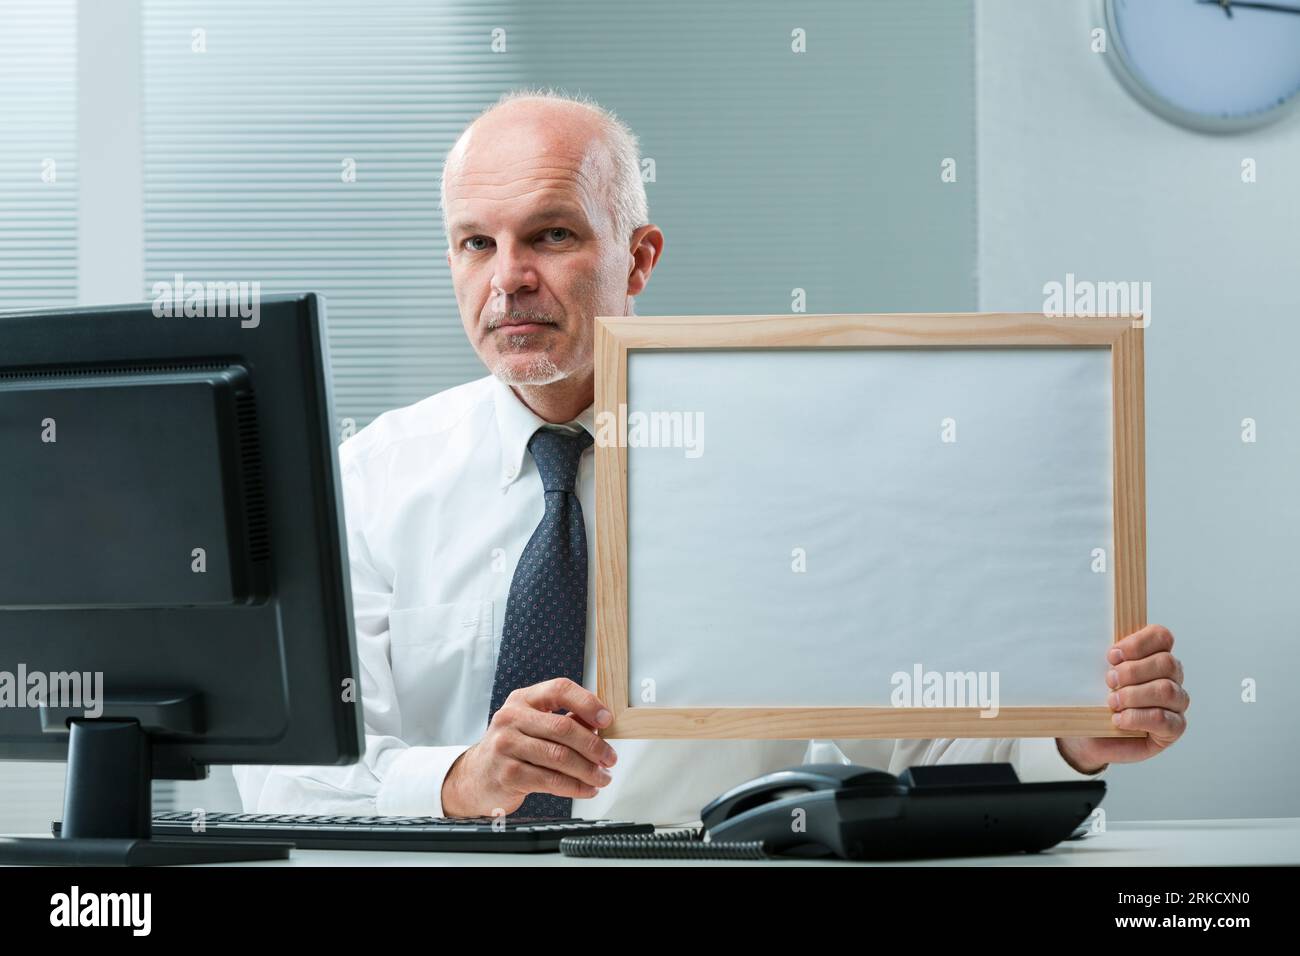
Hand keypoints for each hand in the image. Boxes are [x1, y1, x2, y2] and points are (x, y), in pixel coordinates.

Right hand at [440, 678, 617, 816]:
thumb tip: (600, 724)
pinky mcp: (508, 774)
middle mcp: (511, 718)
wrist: (476, 777)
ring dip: (589, 770)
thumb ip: (563, 720)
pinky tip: (586, 789)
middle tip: (610, 758)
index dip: (587, 702)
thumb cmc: (512, 748)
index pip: (559, 689)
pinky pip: (551, 781)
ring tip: (602, 777)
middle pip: (563, 728)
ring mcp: (507, 746)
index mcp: (522, 699)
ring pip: (560, 757)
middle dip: (594, 745)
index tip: (607, 720)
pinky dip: (575, 787)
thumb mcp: (533, 725)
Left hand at [1056, 624, 1188, 773]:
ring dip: (1134, 695)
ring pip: (1166, 690)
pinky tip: (1119, 720)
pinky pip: (1164, 719)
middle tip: (1109, 681)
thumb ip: (1103, 660)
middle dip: (1132, 671)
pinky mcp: (1172, 729)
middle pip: (1166, 663)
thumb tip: (1098, 648)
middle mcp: (1171, 678)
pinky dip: (1136, 718)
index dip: (1138, 643)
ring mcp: (1175, 704)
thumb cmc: (1093, 702)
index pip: (1162, 637)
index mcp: (1154, 656)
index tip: (1111, 656)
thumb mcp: (1092, 676)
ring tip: (1112, 702)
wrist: (1087, 737)